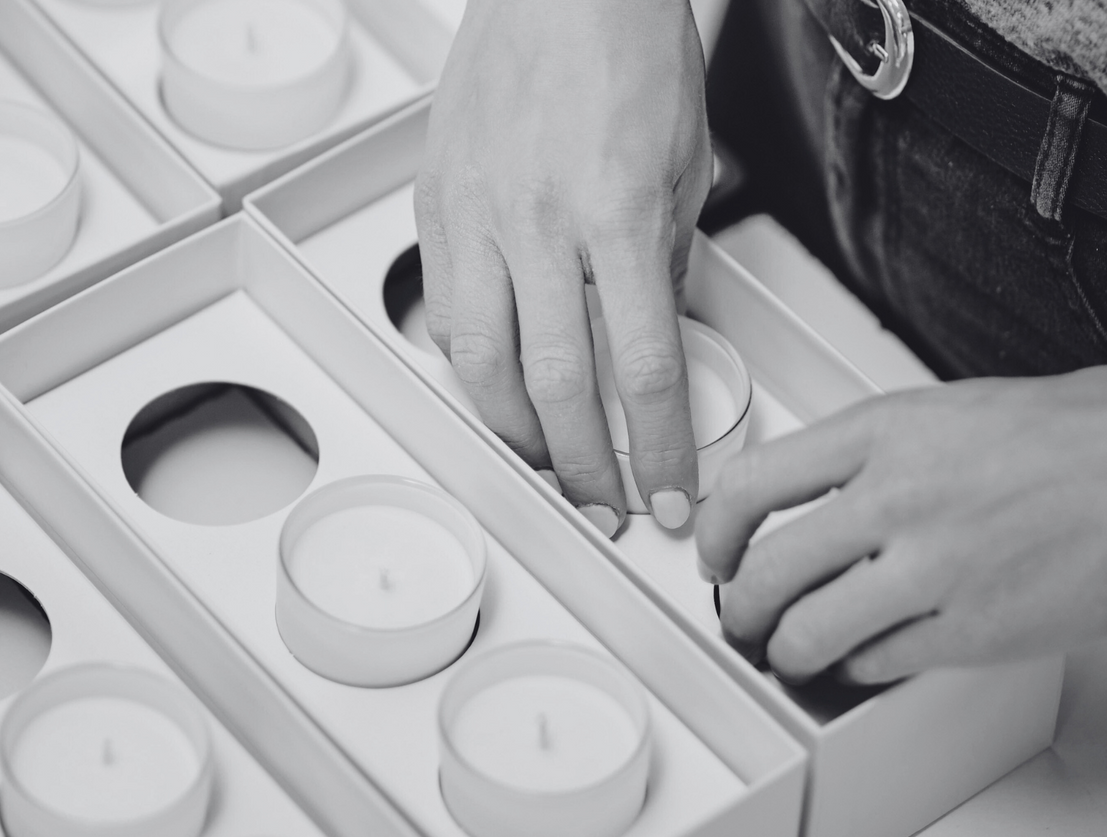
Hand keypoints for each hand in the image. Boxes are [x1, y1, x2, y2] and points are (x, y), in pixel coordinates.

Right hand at [416, 0, 711, 531]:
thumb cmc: (626, 48)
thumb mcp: (684, 163)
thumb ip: (665, 264)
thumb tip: (651, 343)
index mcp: (617, 211)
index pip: (643, 368)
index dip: (659, 450)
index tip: (670, 492)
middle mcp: (537, 221)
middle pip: (557, 386)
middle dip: (586, 467)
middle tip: (606, 503)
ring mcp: (474, 216)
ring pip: (483, 366)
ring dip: (518, 434)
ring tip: (546, 462)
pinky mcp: (434, 208)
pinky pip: (445, 314)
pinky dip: (472, 368)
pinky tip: (496, 386)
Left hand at [696, 369, 1106, 682]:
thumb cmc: (1059, 439)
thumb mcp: (939, 415)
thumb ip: (859, 457)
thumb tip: (789, 501)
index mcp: (883, 434)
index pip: (751, 485)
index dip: (715, 532)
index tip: (715, 552)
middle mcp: (899, 498)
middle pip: (768, 573)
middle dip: (741, 610)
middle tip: (743, 619)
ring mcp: (936, 568)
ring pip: (810, 633)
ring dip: (787, 653)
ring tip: (791, 652)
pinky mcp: (975, 630)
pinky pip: (875, 664)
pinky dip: (854, 670)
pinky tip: (861, 658)